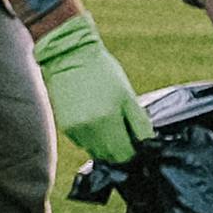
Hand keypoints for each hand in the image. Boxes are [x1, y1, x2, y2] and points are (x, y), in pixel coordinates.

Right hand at [35, 12, 146, 168]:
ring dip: (106, 146)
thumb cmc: (101, 71)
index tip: (138, 146)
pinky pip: (83, 143)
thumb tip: (147, 143)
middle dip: (121, 151)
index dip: (134, 153)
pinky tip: (95, 120)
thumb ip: (139, 122)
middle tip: (127, 137)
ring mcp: (75, 130)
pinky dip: (92, 138)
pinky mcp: (65, 127)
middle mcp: (90, 130)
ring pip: (95, 152)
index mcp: (108, 120)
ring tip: (110, 125)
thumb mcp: (127, 94)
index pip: (125, 155)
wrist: (68, 56)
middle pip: (110, 157)